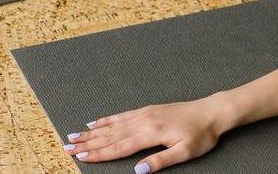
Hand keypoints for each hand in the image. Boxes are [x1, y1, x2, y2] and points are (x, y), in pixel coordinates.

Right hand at [63, 97, 231, 172]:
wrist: (211, 111)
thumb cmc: (200, 134)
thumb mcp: (185, 152)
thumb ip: (161, 162)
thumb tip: (137, 170)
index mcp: (149, 134)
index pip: (118, 147)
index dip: (98, 153)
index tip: (79, 157)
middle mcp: (142, 121)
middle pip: (109, 135)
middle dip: (87, 142)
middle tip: (66, 146)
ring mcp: (142, 114)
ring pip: (112, 125)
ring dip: (92, 131)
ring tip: (74, 134)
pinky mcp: (146, 110)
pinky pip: (121, 115)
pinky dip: (106, 119)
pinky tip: (96, 122)